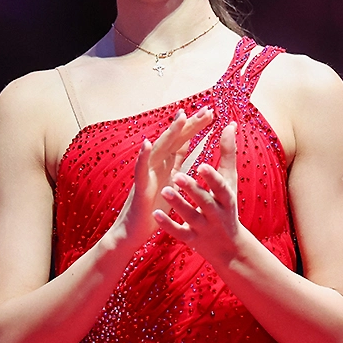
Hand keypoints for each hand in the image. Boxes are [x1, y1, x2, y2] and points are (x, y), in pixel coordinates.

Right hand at [113, 107, 213, 246]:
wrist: (133, 232)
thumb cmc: (151, 209)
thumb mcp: (169, 182)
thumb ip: (176, 162)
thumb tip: (187, 144)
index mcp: (165, 165)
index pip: (182, 142)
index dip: (194, 128)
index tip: (209, 113)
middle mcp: (155, 166)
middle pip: (174, 141)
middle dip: (189, 125)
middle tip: (205, 110)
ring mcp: (146, 175)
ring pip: (159, 150)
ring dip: (169, 133)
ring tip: (181, 117)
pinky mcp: (139, 188)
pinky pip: (141, 170)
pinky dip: (143, 156)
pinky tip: (147, 143)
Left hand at [153, 122, 245, 260]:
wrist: (229, 248)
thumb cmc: (227, 206)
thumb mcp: (230, 182)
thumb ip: (228, 153)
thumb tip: (231, 124)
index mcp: (226, 198)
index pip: (221, 187)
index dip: (212, 178)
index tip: (202, 166)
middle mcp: (216, 214)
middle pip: (204, 201)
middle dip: (192, 189)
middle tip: (177, 176)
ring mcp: (203, 228)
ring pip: (189, 216)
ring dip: (178, 204)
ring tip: (165, 190)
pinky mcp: (191, 240)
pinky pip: (178, 232)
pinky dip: (167, 224)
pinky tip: (156, 215)